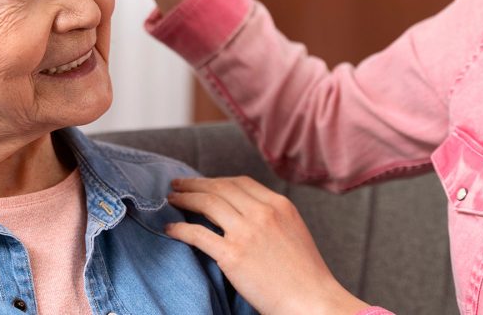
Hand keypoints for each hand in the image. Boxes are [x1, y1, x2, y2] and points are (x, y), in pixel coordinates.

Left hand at [166, 176, 370, 314]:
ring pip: (208, 203)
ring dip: (185, 198)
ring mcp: (247, 232)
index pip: (240, 182)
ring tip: (171, 198)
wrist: (312, 302)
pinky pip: (198, 234)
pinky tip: (170, 228)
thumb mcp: (293, 229)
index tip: (202, 183)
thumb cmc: (305, 273)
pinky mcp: (233, 256)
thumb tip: (244, 208)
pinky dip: (180, 228)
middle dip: (195, 184)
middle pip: (220, 187)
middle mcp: (262, 212)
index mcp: (278, 204)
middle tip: (178, 183)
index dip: (216, 180)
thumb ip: (271, 214)